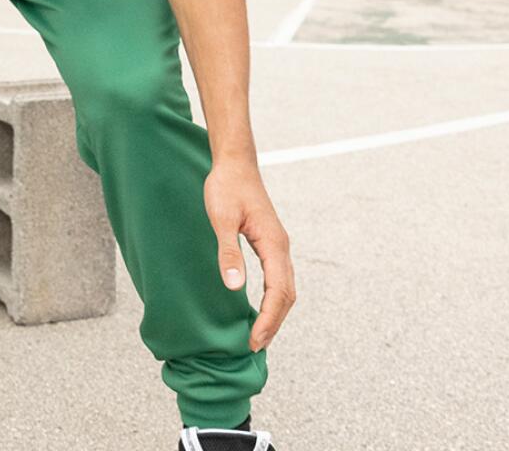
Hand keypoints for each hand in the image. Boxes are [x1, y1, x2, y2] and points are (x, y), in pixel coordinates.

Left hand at [204, 158, 295, 352]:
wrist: (234, 163)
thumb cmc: (227, 187)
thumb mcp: (222, 218)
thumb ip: (229, 252)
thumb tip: (234, 287)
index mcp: (273, 244)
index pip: (278, 292)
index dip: (268, 320)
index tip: (255, 340)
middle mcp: (281, 247)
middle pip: (286, 295)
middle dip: (274, 323)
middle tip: (255, 346)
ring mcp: (277, 245)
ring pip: (284, 288)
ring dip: (274, 313)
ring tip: (258, 335)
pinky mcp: (270, 243)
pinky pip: (277, 278)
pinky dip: (272, 299)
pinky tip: (258, 307)